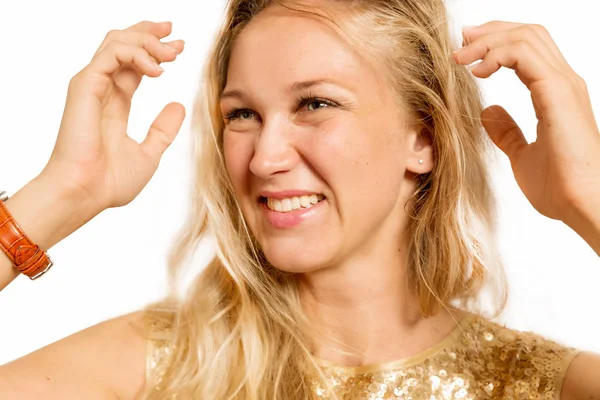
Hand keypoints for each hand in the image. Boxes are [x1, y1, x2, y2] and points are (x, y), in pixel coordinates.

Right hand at [39, 20, 185, 212]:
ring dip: (148, 42)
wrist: (86, 194)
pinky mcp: (85, 86)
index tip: (180, 49)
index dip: (156, 52)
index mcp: (115, 104)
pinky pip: (111, 54)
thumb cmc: (109, 182)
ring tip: (172, 54)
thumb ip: (163, 129)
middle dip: (150, 34)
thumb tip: (179, 106)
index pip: (134, 64)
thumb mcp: (149, 153)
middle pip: (123, 45)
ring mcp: (92, 86)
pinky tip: (157, 69)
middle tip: (175, 35)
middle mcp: (102, 90)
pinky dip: (136, 54)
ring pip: (117, 42)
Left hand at [452, 21, 599, 221]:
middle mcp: (562, 82)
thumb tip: (488, 112)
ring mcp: (563, 85)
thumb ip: (507, 133)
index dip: (497, 43)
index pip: (528, 50)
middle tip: (461, 41)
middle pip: (528, 34)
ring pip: (526, 37)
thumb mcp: (523, 156)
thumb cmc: (561, 187)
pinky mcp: (557, 92)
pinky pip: (524, 55)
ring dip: (488, 40)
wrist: (583, 204)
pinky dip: (496, 53)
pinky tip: (478, 69)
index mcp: (556, 94)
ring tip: (462, 55)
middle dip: (491, 31)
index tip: (468, 52)